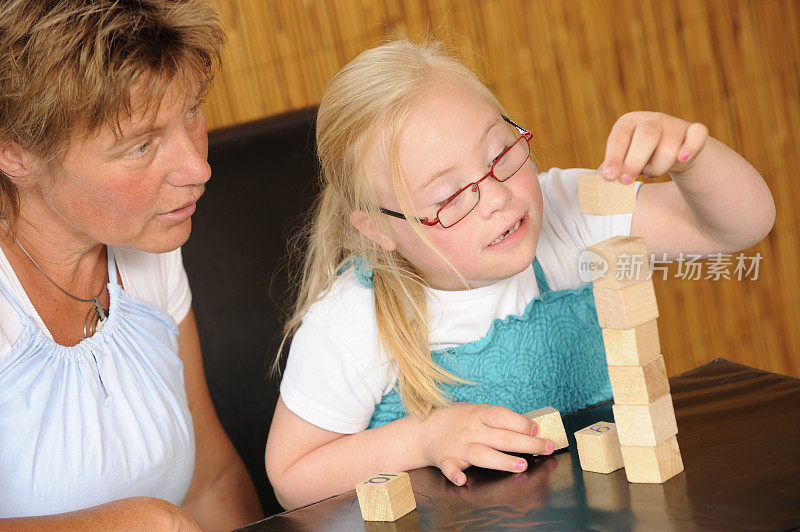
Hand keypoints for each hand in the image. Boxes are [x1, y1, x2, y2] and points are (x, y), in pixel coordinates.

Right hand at [420, 403, 553, 485]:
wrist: (423, 429)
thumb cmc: (456, 420)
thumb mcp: (476, 411)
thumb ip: (498, 421)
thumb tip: (529, 429)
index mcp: (478, 413)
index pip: (503, 416)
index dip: (521, 422)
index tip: (537, 429)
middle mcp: (471, 429)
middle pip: (501, 437)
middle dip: (527, 444)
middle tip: (547, 448)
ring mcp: (458, 446)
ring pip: (482, 454)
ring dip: (502, 460)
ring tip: (522, 465)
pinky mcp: (446, 460)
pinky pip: (450, 468)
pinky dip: (455, 474)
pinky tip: (462, 480)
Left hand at [599, 111, 708, 183]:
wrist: (674, 151)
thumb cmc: (639, 156)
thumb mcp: (622, 160)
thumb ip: (609, 169)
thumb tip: (591, 184)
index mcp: (628, 123)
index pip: (619, 137)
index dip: (613, 157)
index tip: (609, 177)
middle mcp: (651, 120)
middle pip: (645, 137)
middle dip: (634, 162)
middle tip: (625, 181)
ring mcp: (674, 124)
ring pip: (669, 147)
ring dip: (659, 167)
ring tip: (652, 172)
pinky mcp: (694, 132)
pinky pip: (697, 135)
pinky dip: (691, 148)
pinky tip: (682, 160)